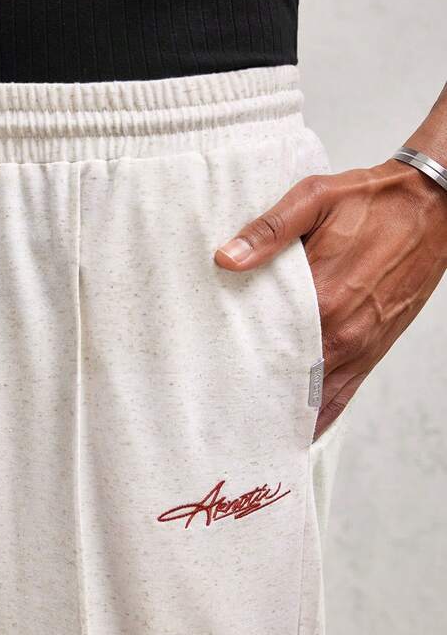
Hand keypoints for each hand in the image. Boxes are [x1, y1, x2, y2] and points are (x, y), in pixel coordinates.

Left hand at [214, 159, 446, 439]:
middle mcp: (342, 331)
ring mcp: (361, 344)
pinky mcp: (375, 348)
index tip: (211, 388)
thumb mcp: (314, 200)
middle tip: (221, 419)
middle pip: (288, 380)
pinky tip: (300, 431)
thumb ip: (269, 231)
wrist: (433, 206)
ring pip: (316, 396)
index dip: (238, 369)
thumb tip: (227, 258)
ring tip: (251, 434)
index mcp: (323, 297)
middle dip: (256, 399)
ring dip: (287, 415)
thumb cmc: (373, 201)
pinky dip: (322, 415)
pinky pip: (345, 393)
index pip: (268, 346)